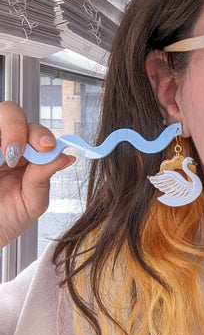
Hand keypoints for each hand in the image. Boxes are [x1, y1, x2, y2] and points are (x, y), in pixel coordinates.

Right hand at [0, 101, 74, 248]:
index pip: (35, 132)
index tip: (45, 147)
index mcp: (24, 156)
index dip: (41, 134)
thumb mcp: (31, 203)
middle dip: (17, 127)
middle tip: (16, 152)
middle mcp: (3, 146)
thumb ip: (44, 177)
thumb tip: (66, 157)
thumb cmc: (5, 221)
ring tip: (6, 157)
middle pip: (11, 114)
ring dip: (5, 131)